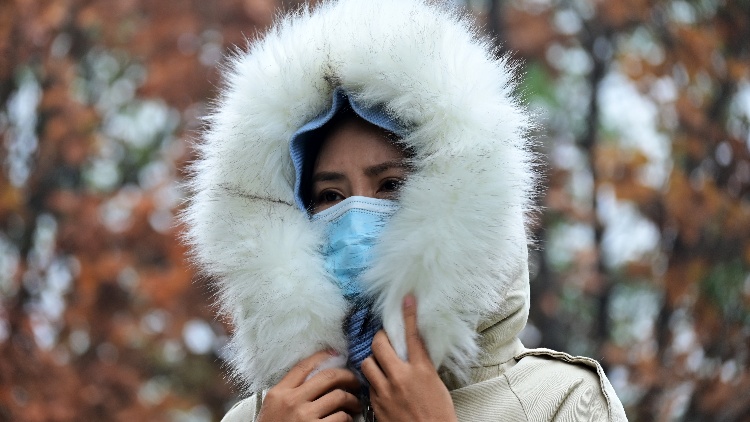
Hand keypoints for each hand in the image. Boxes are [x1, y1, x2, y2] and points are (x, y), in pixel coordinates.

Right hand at [257, 350, 361, 421]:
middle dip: (347, 376)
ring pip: (339, 397)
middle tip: (354, 381)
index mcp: (279, 393)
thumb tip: (315, 375)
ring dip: (352, 399)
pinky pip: (341, 418)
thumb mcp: (273, 406)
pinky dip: (348, 417)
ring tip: (354, 403)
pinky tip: (347, 419)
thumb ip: (289, 391)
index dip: (324, 356)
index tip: (337, 355)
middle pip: (328, 377)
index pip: (305, 366)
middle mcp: (292, 401)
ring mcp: (304, 417)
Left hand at [361, 295, 457, 421]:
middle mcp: (401, 378)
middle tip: (383, 340)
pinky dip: (373, 382)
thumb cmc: (439, 414)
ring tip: (380, 365)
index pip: (412, 336)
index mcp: (421, 370)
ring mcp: (386, 392)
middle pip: (379, 345)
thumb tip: (412, 353)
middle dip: (380, 339)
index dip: (408, 315)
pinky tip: (381, 386)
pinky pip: (368, 385)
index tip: (406, 299)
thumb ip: (421, 367)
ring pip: (367, 364)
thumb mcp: (435, 385)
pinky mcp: (376, 405)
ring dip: (373, 362)